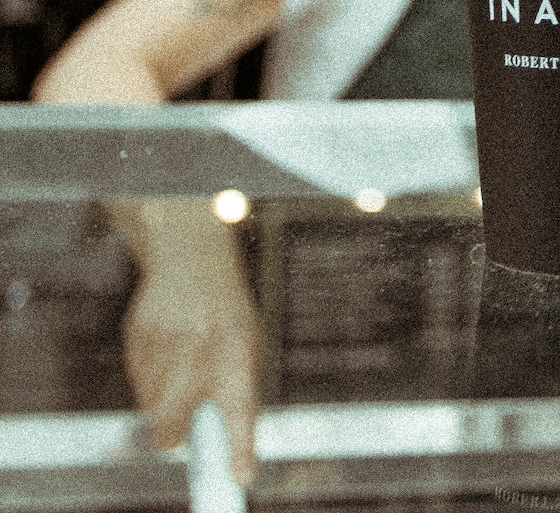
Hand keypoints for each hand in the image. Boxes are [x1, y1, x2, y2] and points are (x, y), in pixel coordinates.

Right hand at [118, 203, 258, 486]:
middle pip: (171, 423)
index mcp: (238, 351)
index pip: (242, 411)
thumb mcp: (243, 343)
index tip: (242, 480)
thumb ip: (231, 391)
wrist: (191, 257)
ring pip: (150, 404)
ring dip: (161, 399)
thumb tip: (216, 446)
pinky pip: (137, 380)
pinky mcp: (139, 337)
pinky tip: (164, 348)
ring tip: (180, 364)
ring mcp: (167, 343)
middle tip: (176, 432)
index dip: (241, 449)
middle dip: (170, 434)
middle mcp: (203, 348)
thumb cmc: (224, 310)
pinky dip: (148, 377)